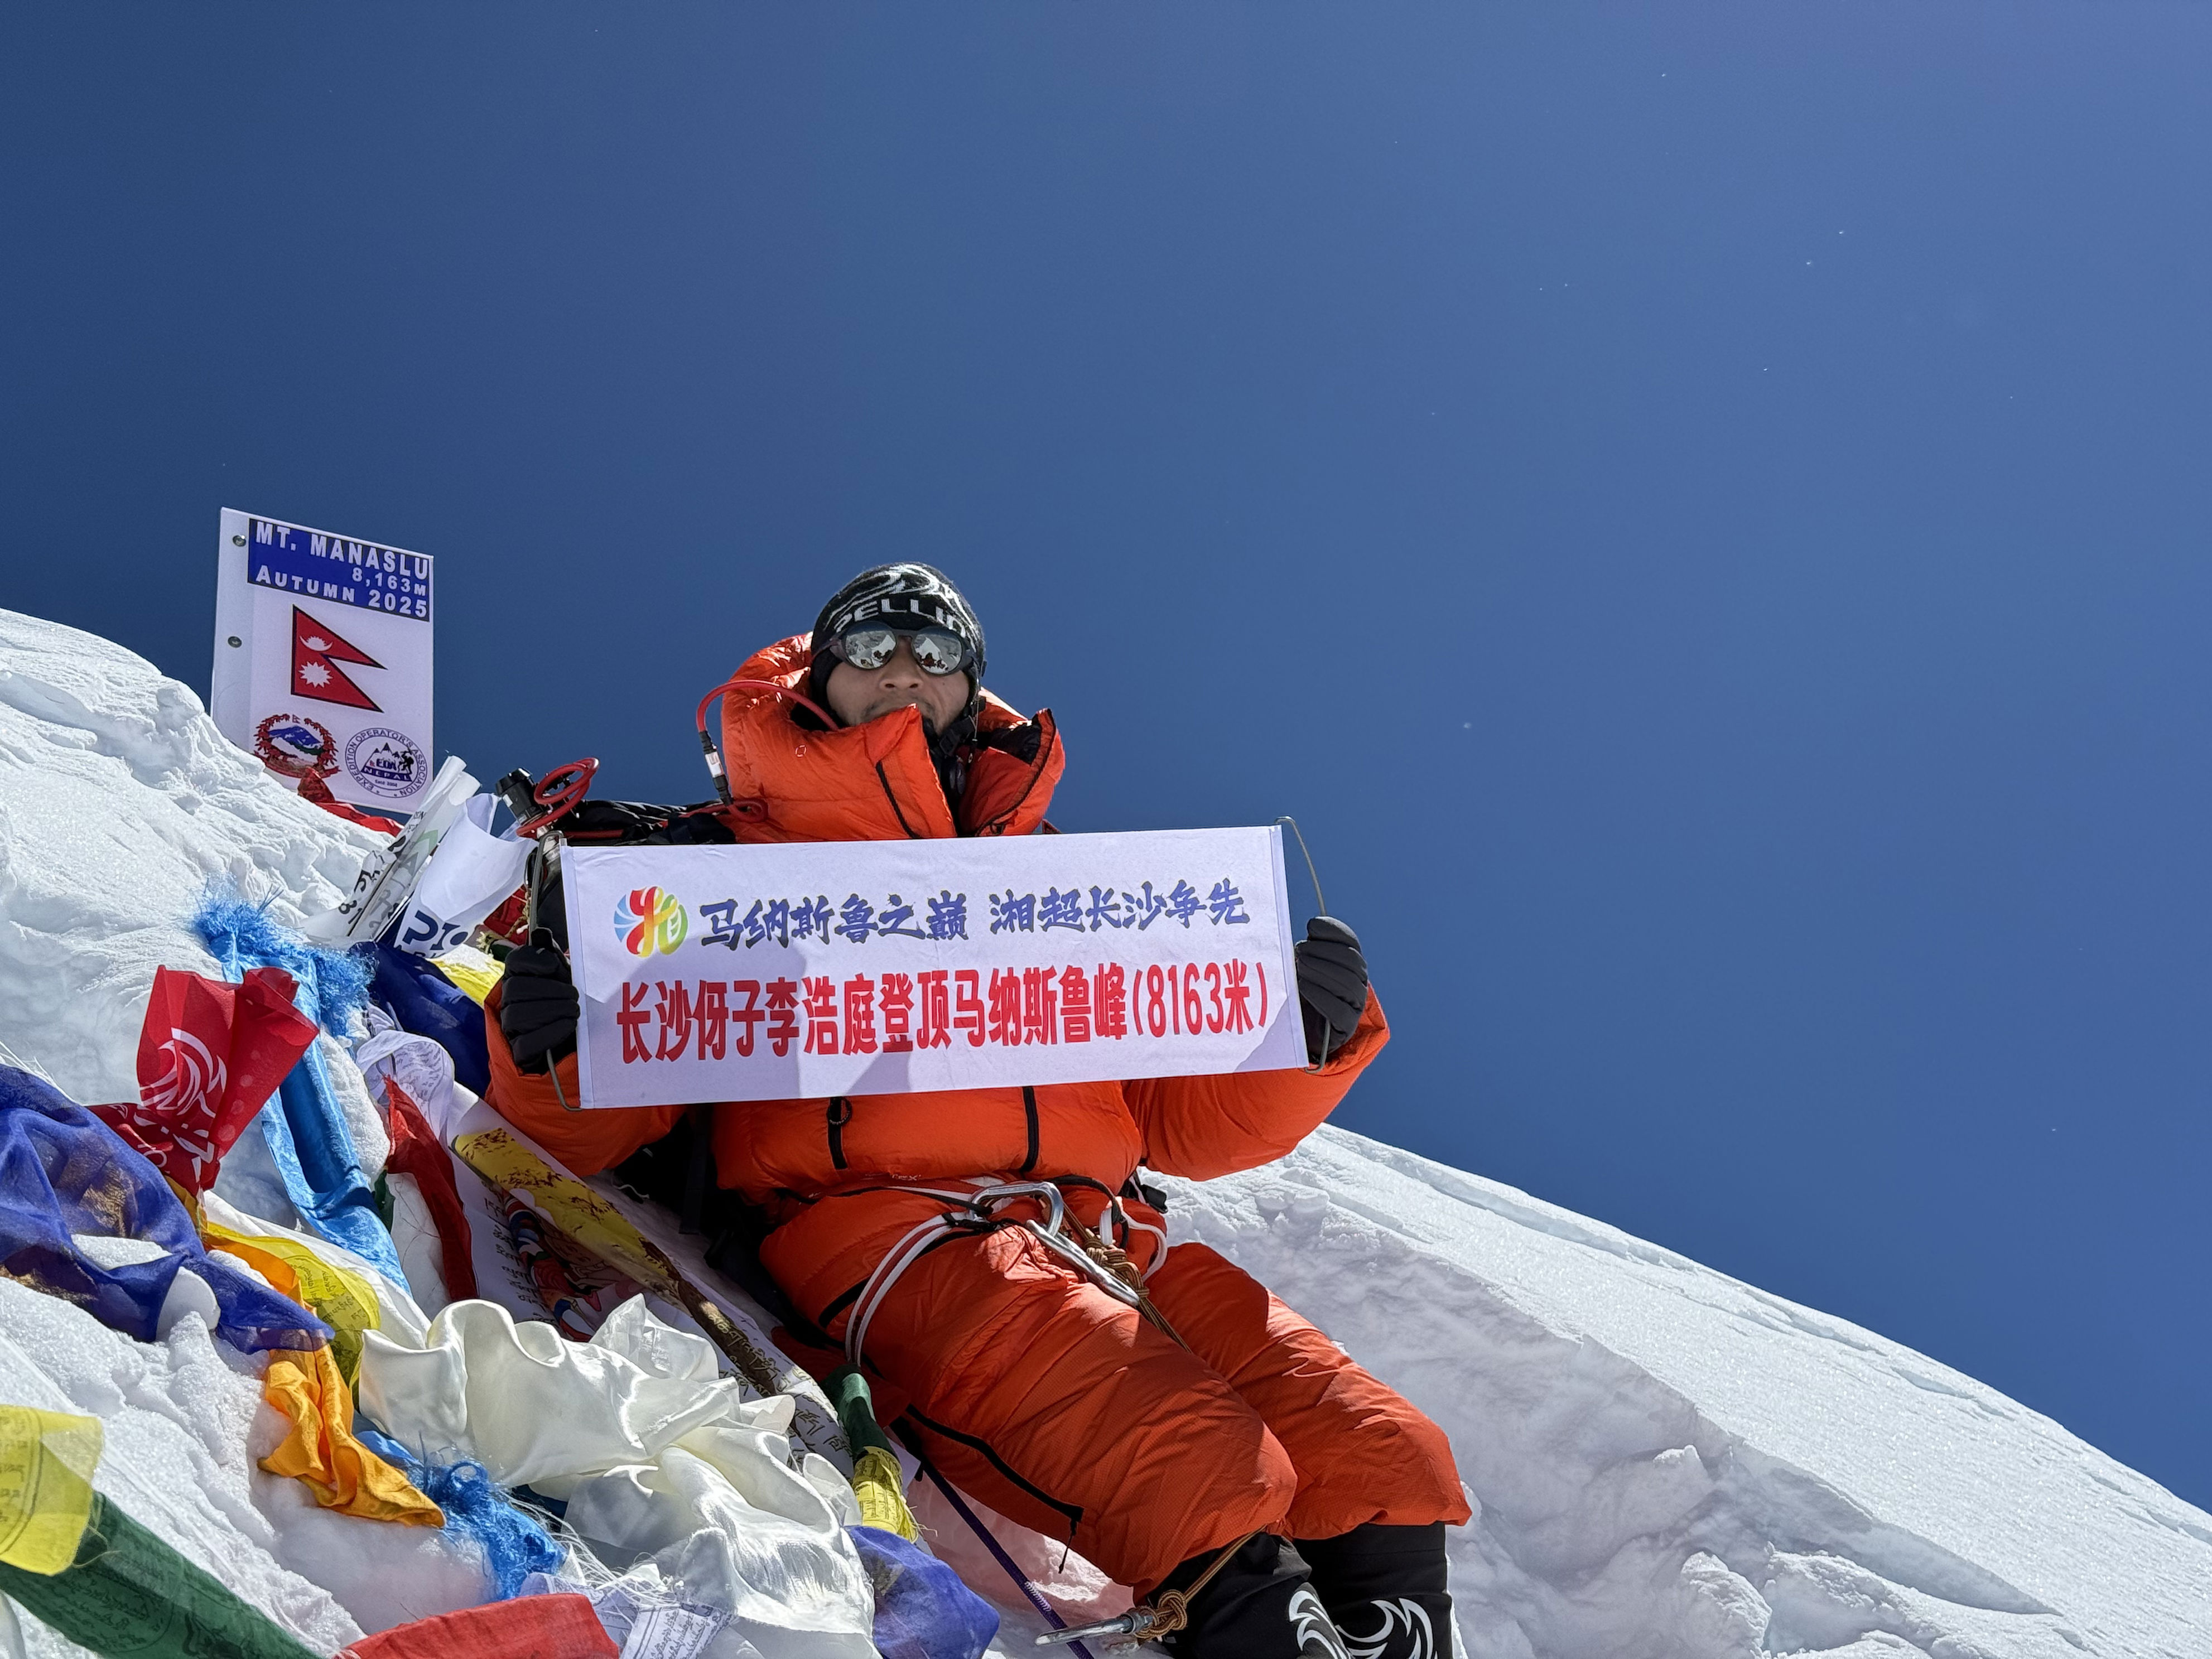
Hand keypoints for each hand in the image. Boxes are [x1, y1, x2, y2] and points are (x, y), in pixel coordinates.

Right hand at [499, 941, 578, 1073]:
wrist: (574, 1040)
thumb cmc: (565, 1002)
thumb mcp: (564, 977)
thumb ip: (551, 954)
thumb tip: (540, 933)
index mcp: (518, 978)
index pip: (514, 961)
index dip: (532, 961)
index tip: (553, 967)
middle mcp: (508, 1001)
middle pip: (516, 990)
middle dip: (550, 991)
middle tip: (574, 995)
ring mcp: (510, 1028)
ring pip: (518, 1015)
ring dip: (553, 1010)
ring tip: (574, 1010)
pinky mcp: (518, 1052)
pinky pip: (526, 1043)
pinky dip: (551, 1033)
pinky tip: (568, 1025)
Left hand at [1295, 915, 1367, 1063]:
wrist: (1296, 1029)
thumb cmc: (1297, 991)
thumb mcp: (1299, 966)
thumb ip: (1305, 949)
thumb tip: (1299, 932)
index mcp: (1349, 962)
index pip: (1350, 940)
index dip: (1334, 930)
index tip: (1311, 926)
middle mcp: (1357, 981)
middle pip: (1351, 961)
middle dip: (1324, 951)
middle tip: (1299, 950)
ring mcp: (1354, 1005)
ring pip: (1349, 984)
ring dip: (1322, 971)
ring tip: (1299, 967)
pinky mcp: (1345, 1027)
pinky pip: (1340, 1011)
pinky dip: (1321, 996)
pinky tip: (1303, 987)